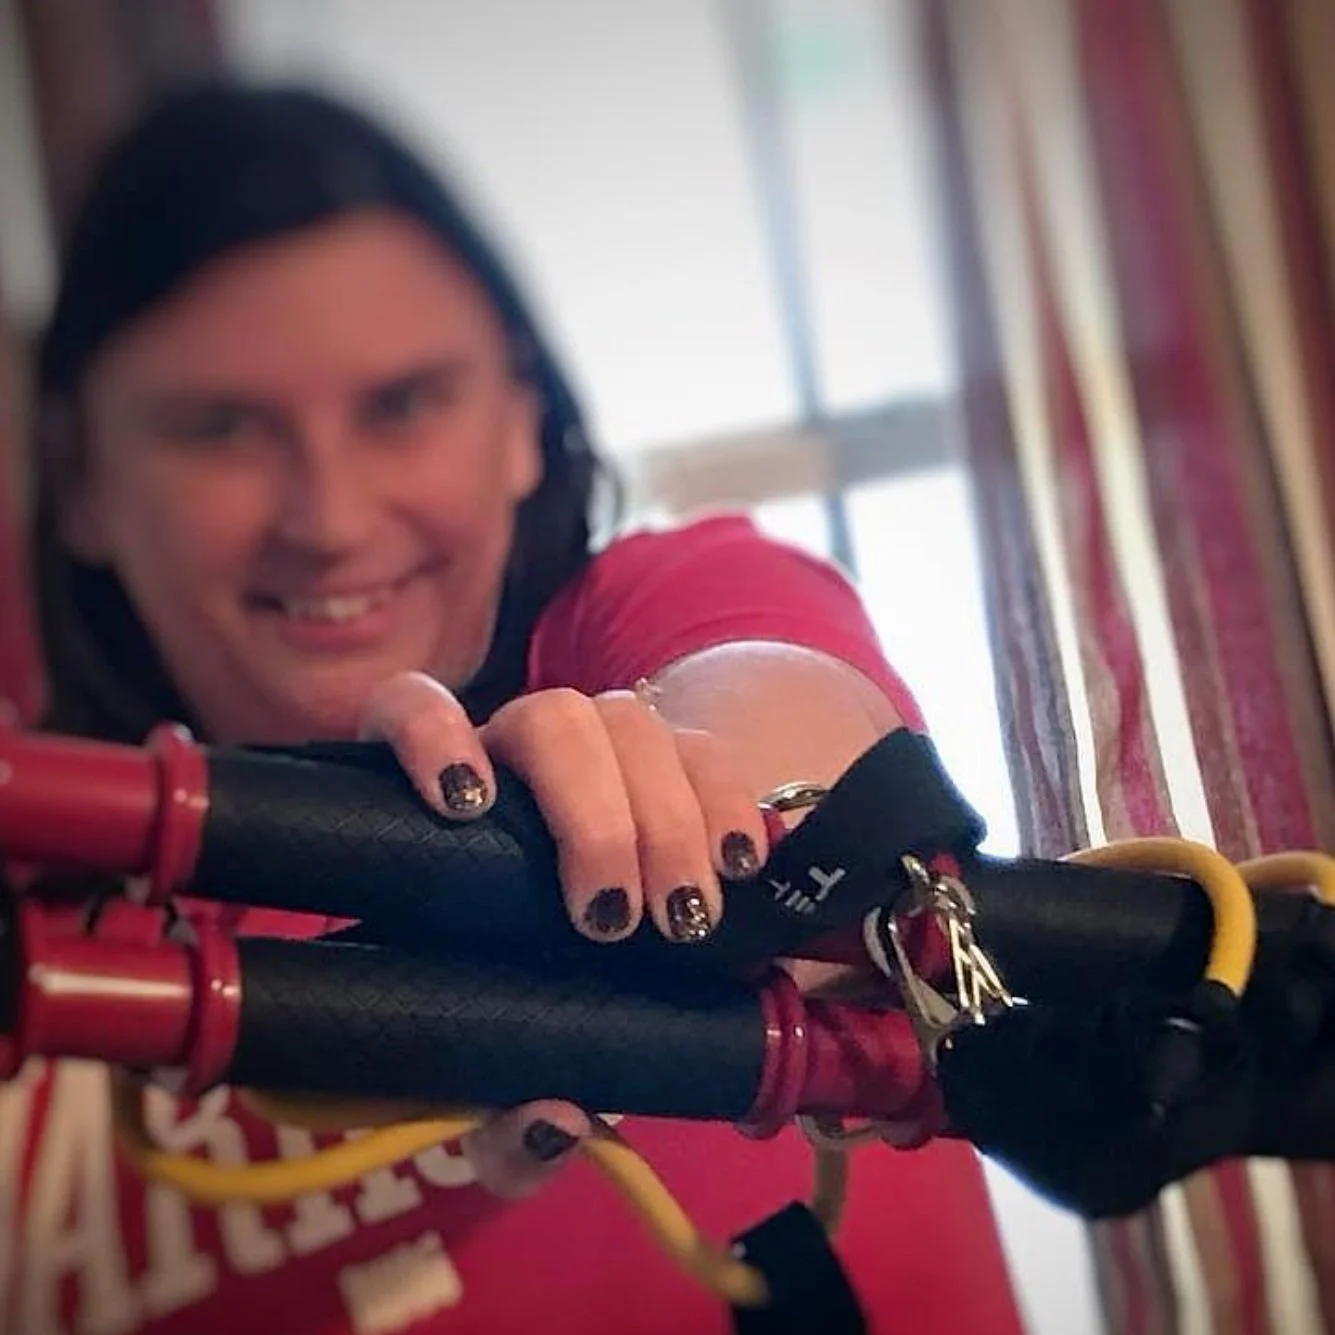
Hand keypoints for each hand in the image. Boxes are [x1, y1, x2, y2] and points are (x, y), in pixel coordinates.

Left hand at [357, 670, 769, 1195]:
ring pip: (633, 724)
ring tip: (685, 917)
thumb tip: (555, 1117)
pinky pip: (707, 751)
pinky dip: (730, 803)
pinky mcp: (677, 766)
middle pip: (551, 719)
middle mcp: (518, 755)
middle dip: (591, 814)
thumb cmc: (506, 1021)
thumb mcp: (487, 1086)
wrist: (584, 983)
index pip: (412, 708)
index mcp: (438, 804)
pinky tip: (740, 868)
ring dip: (667, 817)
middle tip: (611, 922)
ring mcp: (602, 750)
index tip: (462, 806)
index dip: (432, 735)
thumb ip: (495, 1123)